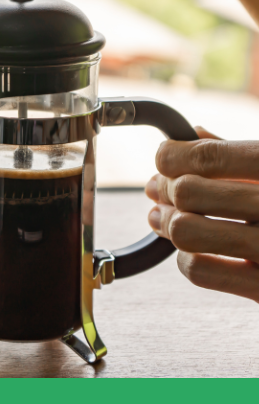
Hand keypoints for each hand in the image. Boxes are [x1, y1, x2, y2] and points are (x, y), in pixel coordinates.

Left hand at [145, 128, 258, 302]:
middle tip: (159, 190)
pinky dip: (185, 258)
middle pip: (189, 191)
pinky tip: (192, 250)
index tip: (163, 156)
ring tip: (165, 218)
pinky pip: (199, 270)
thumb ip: (244, 154)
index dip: (173, 154)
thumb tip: (196, 132)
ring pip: (187, 231)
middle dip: (165, 188)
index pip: (210, 156)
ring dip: (167, 222)